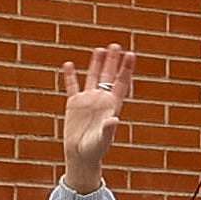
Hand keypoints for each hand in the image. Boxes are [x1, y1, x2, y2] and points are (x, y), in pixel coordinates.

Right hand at [55, 44, 132, 192]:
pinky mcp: (74, 104)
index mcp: (112, 106)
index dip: (126, 69)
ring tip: (100, 49)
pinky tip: (69, 64)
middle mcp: (101, 100)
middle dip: (113, 61)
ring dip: (96, 64)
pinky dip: (70, 76)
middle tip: (116, 45)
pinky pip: (72, 87)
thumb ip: (109, 129)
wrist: (81, 155)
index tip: (131, 55)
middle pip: (109, 76)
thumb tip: (114, 119)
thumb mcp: (103, 139)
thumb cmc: (96, 149)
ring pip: (93, 78)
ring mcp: (88, 100)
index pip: (121, 83)